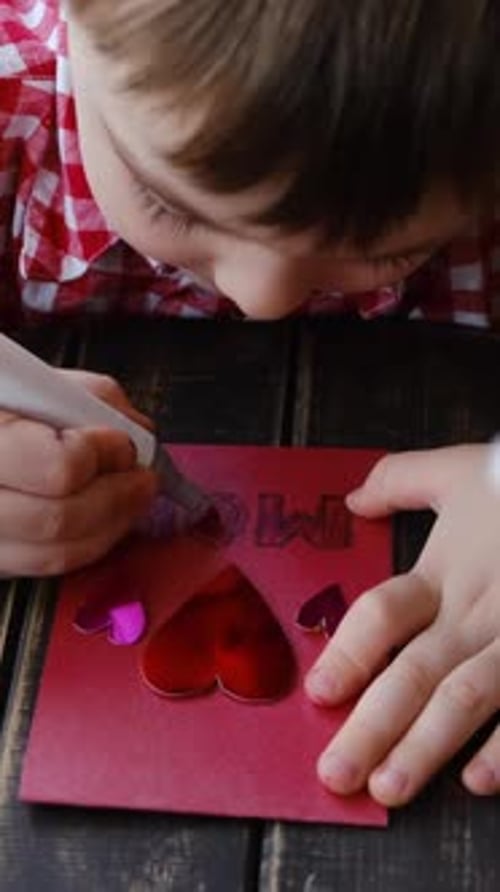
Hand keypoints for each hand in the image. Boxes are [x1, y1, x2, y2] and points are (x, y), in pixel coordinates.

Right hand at [0, 369, 156, 575]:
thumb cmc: (9, 404)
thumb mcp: (43, 381)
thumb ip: (96, 400)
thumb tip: (137, 431)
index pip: (58, 467)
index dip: (103, 457)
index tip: (123, 444)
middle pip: (59, 519)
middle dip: (117, 499)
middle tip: (143, 480)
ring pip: (55, 554)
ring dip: (110, 526)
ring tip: (130, 498)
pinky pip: (46, 566)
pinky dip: (85, 544)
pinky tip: (101, 519)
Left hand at [305, 445, 499, 804]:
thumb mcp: (456, 471)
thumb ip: (398, 480)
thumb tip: (350, 500)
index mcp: (441, 572)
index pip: (382, 615)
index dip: (347, 652)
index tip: (318, 694)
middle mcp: (472, 611)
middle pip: (414, 671)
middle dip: (372, 727)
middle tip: (335, 774)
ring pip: (465, 698)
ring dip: (425, 748)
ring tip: (387, 789)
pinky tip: (477, 782)